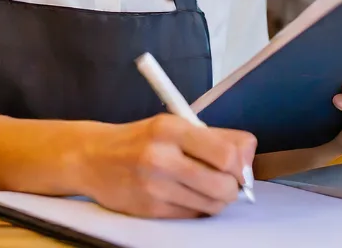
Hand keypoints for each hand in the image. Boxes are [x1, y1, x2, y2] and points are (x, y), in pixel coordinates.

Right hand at [77, 114, 255, 218]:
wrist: (92, 157)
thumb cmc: (139, 140)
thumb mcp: (173, 125)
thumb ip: (214, 137)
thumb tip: (249, 155)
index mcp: (171, 128)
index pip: (226, 154)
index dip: (240, 165)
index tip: (237, 167)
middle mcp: (161, 156)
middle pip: (223, 184)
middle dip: (232, 187)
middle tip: (225, 182)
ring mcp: (154, 186)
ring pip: (212, 204)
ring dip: (217, 200)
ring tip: (206, 189)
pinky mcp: (149, 209)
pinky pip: (192, 215)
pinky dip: (197, 208)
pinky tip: (186, 196)